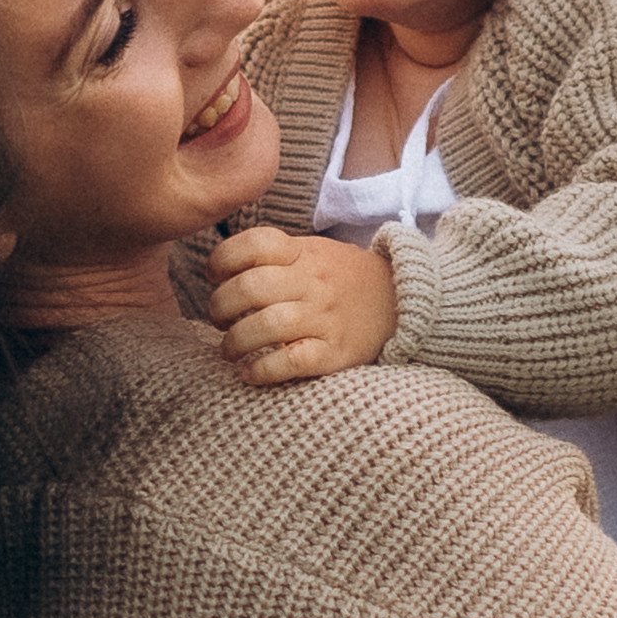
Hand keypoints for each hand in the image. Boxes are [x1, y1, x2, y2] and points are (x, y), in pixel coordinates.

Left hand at [207, 226, 400, 382]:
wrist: (403, 302)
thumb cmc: (344, 280)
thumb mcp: (314, 252)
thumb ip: (274, 256)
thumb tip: (219, 270)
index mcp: (304, 253)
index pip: (254, 244)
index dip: (222, 260)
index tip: (214, 276)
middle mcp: (313, 282)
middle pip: (250, 288)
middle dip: (220, 306)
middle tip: (219, 319)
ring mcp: (325, 318)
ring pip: (266, 326)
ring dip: (235, 342)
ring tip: (230, 349)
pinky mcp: (335, 352)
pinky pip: (292, 362)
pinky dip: (263, 370)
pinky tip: (250, 373)